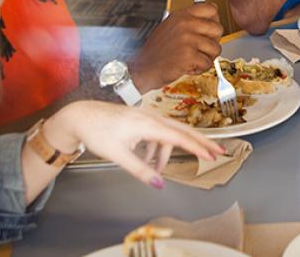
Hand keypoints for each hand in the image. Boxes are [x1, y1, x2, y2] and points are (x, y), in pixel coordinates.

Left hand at [44, 101, 224, 187]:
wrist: (80, 116)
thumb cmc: (96, 132)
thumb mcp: (118, 156)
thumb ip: (140, 170)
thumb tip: (159, 183)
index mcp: (147, 124)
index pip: (180, 137)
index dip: (198, 148)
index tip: (213, 156)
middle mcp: (151, 117)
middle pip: (184, 130)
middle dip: (201, 142)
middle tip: (219, 152)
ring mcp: (147, 116)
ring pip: (169, 134)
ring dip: (168, 153)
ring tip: (157, 170)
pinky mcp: (141, 119)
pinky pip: (158, 134)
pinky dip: (157, 148)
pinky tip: (147, 158)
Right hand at [129, 2, 222, 91]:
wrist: (143, 69)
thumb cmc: (156, 52)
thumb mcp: (170, 27)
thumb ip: (188, 22)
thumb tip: (210, 21)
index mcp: (181, 15)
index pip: (210, 8)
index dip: (215, 20)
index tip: (210, 29)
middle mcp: (185, 24)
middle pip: (218, 29)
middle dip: (213, 42)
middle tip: (202, 49)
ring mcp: (187, 39)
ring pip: (216, 48)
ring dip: (207, 58)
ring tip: (194, 59)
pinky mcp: (189, 55)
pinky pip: (208, 63)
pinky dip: (200, 68)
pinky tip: (189, 66)